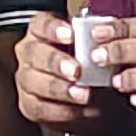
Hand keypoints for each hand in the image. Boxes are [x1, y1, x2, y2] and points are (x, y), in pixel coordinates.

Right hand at [14, 12, 102, 134]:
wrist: (93, 102)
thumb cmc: (93, 68)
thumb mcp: (97, 53)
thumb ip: (98, 45)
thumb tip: (109, 38)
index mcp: (43, 32)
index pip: (41, 24)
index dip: (54, 29)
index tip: (71, 35)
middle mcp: (29, 52)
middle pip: (34, 52)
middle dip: (55, 62)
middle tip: (76, 70)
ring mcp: (26, 78)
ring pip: (33, 81)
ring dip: (58, 88)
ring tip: (81, 94)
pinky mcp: (28, 104)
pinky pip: (38, 107)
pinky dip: (59, 110)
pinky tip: (77, 111)